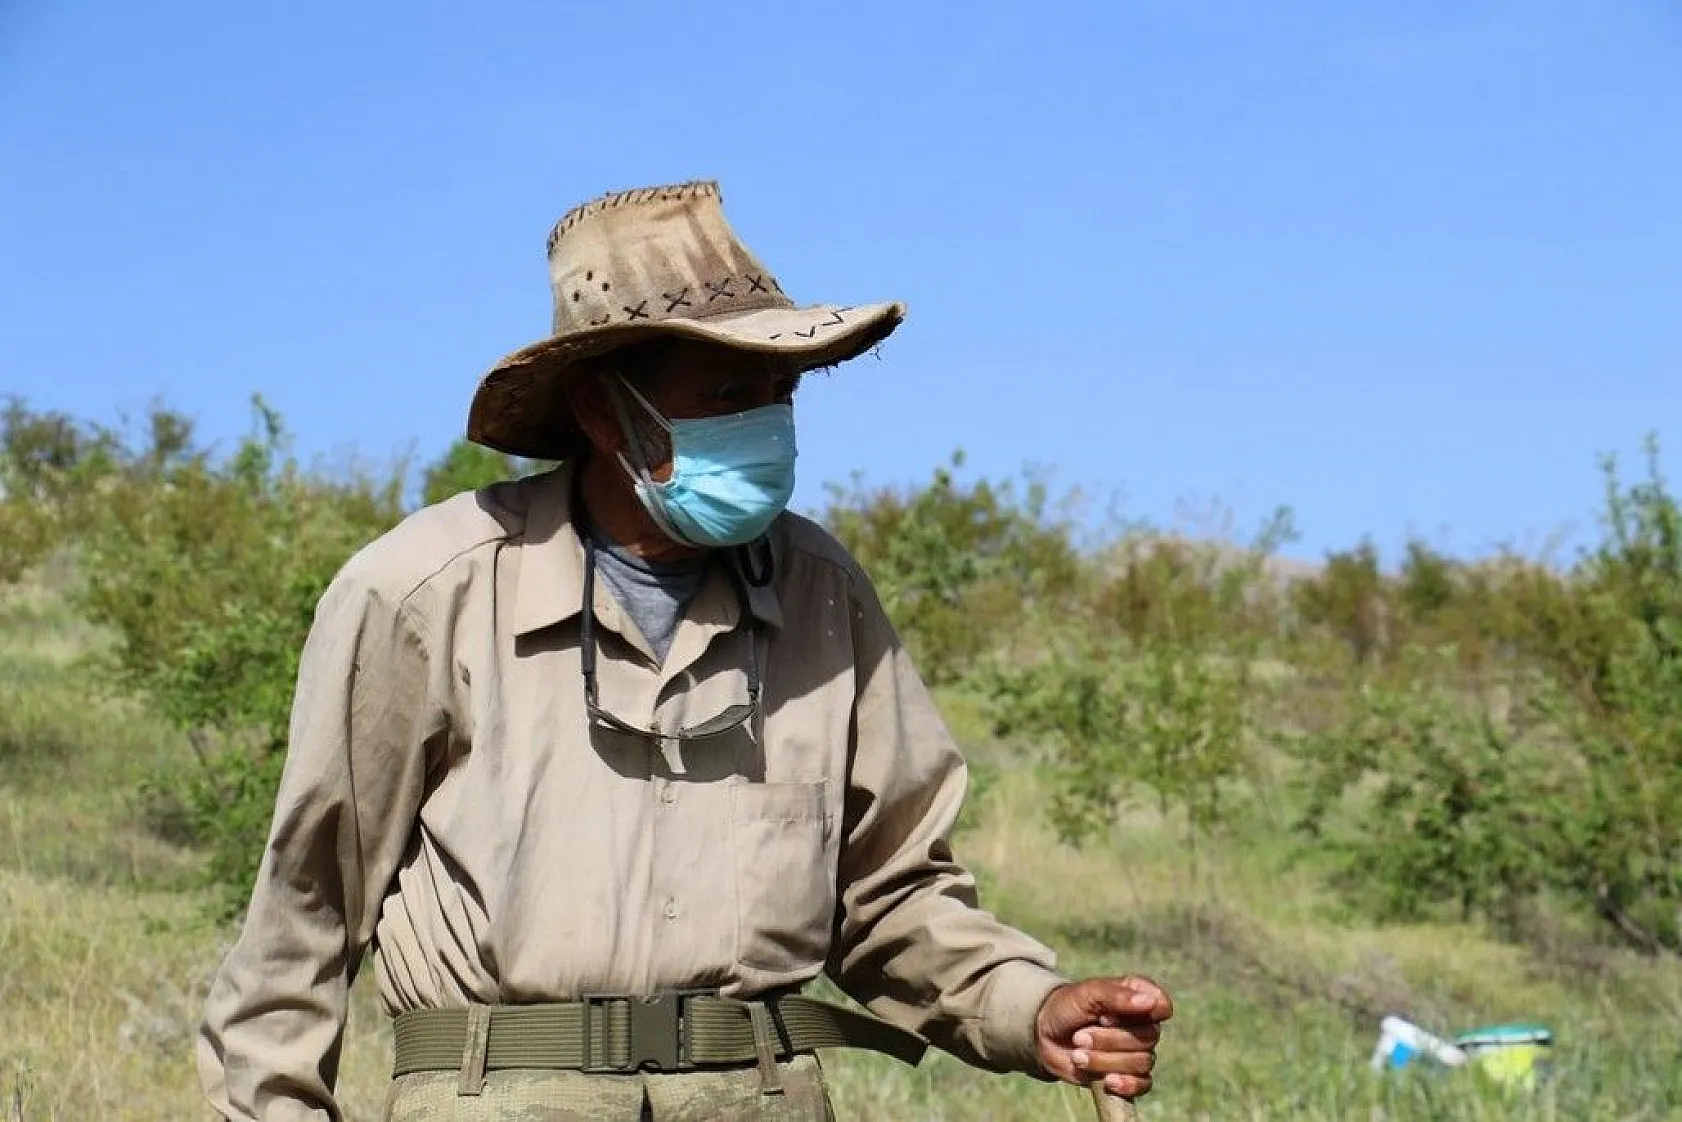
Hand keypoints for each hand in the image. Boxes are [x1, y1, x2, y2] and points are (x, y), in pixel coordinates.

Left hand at [1034, 975, 1173, 1099]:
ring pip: (1141, 1062)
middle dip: (1109, 1040)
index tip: (1106, 1015)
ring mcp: (1137, 1050)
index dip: (1138, 1014)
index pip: (1162, 1006)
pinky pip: (1143, 1084)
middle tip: (1078, 1037)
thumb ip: (1116, 995)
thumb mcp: (1087, 994)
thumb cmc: (1068, 1007)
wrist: (1045, 1036)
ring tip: (1077, 1055)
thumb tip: (1150, 1002)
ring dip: (1105, 1060)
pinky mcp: (1129, 1074)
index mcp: (1138, 996)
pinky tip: (1107, 1081)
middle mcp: (1143, 1023)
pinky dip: (1126, 1084)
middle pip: (1147, 1038)